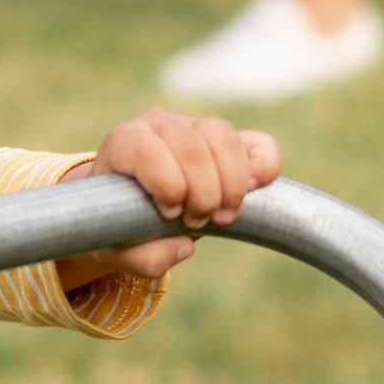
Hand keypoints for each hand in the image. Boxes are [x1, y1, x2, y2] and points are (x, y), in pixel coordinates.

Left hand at [55, 110, 280, 290]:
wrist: (131, 209)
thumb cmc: (120, 226)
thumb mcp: (118, 251)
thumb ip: (143, 258)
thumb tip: (184, 246)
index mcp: (124, 143)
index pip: (149, 150)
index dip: (167, 185)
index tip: (169, 213)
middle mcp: (159, 125)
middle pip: (192, 147)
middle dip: (203, 194)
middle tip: (197, 223)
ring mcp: (195, 126)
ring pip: (225, 139)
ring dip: (232, 185)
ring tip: (222, 217)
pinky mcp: (227, 140)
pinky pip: (258, 143)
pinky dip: (265, 167)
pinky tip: (255, 192)